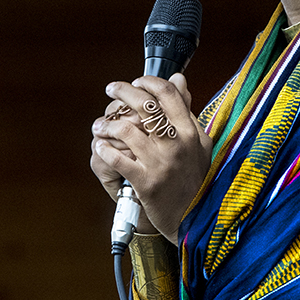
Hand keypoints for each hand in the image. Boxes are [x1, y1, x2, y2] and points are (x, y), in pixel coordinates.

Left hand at [90, 73, 213, 242]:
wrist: (195, 220)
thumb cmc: (194, 179)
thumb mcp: (198, 143)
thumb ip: (187, 110)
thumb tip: (178, 78)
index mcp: (191, 132)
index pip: (168, 94)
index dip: (147, 82)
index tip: (136, 82)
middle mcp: (177, 144)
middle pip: (145, 106)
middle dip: (122, 92)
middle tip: (111, 90)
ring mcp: (161, 163)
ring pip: (126, 130)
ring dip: (107, 124)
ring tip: (101, 125)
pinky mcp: (146, 183)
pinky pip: (117, 159)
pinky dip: (104, 150)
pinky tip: (101, 147)